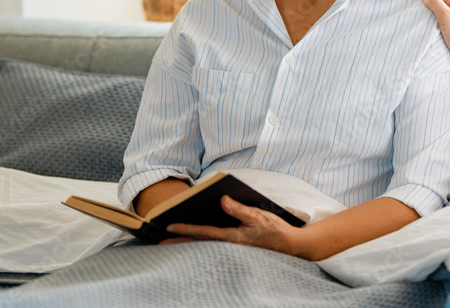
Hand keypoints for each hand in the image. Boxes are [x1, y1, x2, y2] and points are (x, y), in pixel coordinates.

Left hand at [160, 195, 306, 257]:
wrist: (289, 245)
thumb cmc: (274, 230)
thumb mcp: (258, 216)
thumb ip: (239, 209)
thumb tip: (223, 200)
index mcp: (232, 237)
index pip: (203, 232)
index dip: (185, 229)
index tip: (169, 227)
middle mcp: (229, 245)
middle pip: (198, 243)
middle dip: (179, 242)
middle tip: (160, 243)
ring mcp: (231, 249)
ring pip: (204, 246)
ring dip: (188, 244)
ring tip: (172, 242)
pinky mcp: (236, 248)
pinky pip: (213, 246)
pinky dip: (200, 243)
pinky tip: (194, 241)